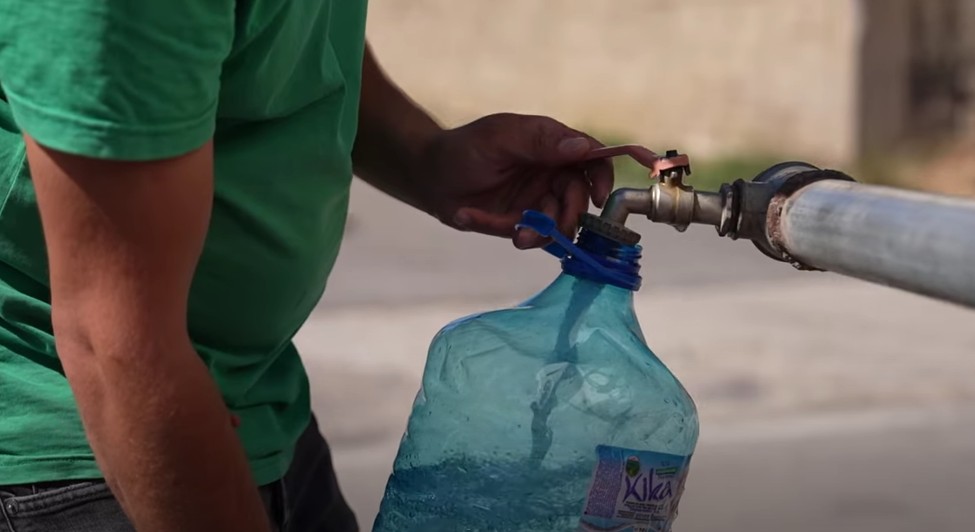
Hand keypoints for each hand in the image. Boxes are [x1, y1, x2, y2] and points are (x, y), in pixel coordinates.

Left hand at [420, 113, 613, 247]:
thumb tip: (583, 147)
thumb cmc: (465, 148)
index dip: (602, 177)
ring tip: (518, 237)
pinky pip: (529, 235)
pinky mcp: (520, 223)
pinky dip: (509, 232)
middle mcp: (550, 174)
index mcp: (552, 145)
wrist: (428, 177)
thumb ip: (541, 142)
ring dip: (542, 232)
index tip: (599, 196)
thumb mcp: (502, 137)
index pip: (591, 159)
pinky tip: (474, 219)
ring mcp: (536, 200)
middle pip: (579, 197)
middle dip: (569, 215)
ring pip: (558, 223)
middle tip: (554, 226)